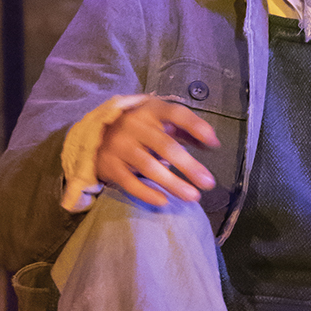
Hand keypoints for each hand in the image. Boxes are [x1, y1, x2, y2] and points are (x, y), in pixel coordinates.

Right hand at [95, 97, 219, 206]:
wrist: (96, 136)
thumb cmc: (139, 129)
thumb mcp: (159, 121)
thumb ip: (185, 130)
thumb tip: (212, 144)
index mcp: (150, 110)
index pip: (176, 113)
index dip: (196, 126)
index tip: (214, 143)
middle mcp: (133, 125)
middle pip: (165, 146)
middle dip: (189, 166)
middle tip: (208, 183)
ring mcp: (119, 145)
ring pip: (149, 166)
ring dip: (173, 183)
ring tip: (192, 196)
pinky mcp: (109, 165)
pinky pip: (129, 182)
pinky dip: (146, 193)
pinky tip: (163, 201)